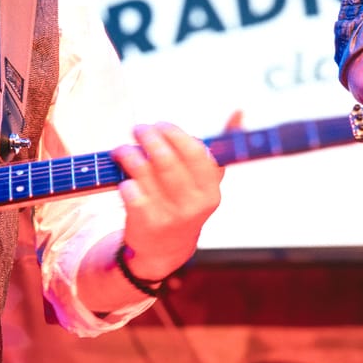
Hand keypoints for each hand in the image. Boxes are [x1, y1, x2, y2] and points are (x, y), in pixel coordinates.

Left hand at [113, 122, 221, 279]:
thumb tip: (239, 113)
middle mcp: (192, 204)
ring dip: (130, 153)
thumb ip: (219, 149)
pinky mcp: (144, 223)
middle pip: (166, 159)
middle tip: (138, 129)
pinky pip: (130, 191)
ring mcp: (168, 215)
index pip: (195, 153)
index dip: (175, 134)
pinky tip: (124, 177)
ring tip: (124, 149)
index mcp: (210, 191)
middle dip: (149, 137)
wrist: (164, 249)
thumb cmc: (185, 204)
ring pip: (144, 171)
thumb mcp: (206, 183)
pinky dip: (124, 179)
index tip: (161, 125)